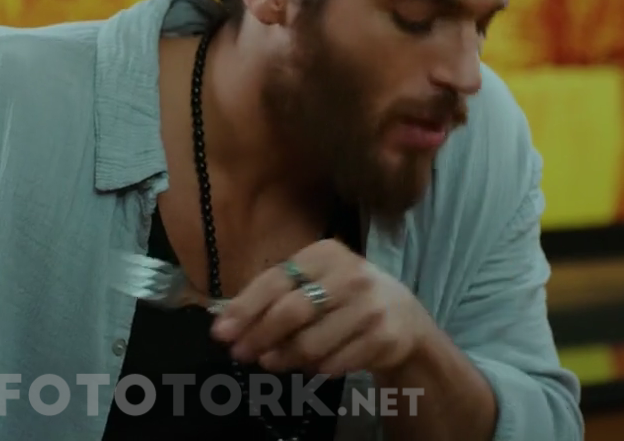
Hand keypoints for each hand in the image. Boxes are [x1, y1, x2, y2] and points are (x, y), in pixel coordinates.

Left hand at [211, 239, 432, 377]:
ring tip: (270, 362)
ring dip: (283, 358)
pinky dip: (313, 370)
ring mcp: (370, 307)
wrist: (403, 315)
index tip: (220, 333)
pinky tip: (307, 367)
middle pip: (292, 312)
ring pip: (311, 343)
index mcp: (326, 253)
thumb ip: (274, 295)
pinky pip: (333, 363)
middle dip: (259, 336)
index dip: (245, 309)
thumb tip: (227, 323)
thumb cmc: (343, 295)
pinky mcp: (382, 338)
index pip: (276, 281)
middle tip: (240, 354)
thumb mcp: (314, 282)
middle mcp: (351, 276)